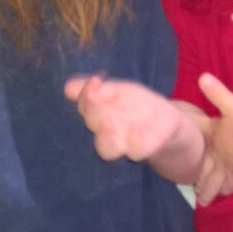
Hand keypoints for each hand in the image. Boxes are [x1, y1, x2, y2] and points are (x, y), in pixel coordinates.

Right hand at [64, 75, 185, 162]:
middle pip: (94, 125)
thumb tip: (67, 88)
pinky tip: (138, 134)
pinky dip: (136, 143)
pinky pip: (136, 150)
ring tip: (111, 124)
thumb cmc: (134, 105)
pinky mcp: (143, 149)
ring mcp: (124, 143)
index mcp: (98, 114)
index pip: (84, 106)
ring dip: (108, 135)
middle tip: (100, 99)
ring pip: (107, 148)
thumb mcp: (117, 90)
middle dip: (96, 111)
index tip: (95, 81)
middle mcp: (106, 132)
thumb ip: (94, 90)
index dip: (86, 95)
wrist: (165, 121)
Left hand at [194, 73, 232, 203]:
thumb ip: (217, 92)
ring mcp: (222, 168)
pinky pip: (227, 187)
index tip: (172, 127)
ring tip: (200, 197)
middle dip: (193, 170)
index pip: (195, 129)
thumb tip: (202, 76)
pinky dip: (223, 192)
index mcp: (212, 133)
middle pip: (200, 162)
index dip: (184, 127)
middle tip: (185, 177)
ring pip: (209, 179)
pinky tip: (222, 195)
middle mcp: (213, 153)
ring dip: (204, 186)